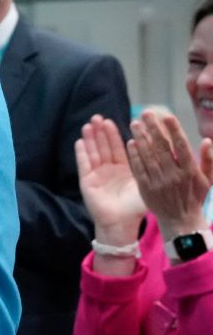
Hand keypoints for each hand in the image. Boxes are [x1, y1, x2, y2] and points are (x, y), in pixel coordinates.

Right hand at [75, 115, 144, 244]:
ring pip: (93, 152)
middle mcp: (109, 169)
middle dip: (100, 132)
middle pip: (103, 146)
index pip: (118, 148)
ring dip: (90, 139)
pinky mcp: (86, 181)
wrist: (121, 224)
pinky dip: (81, 153)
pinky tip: (80, 141)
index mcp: (124, 169)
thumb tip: (154, 152)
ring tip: (88, 125)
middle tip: (97, 117)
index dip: (114, 135)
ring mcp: (96, 174)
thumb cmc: (134, 208)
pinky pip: (83, 164)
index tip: (111, 121)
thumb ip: (146, 170)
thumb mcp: (144, 186)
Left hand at [126, 111, 210, 240]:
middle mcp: (174, 175)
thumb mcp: (208, 180)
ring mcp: (159, 182)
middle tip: (145, 113)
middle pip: (161, 148)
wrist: (180, 221)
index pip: (182, 147)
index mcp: (190, 171)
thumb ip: (208, 160)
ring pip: (148, 156)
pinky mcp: (146, 188)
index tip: (167, 115)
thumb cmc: (194, 197)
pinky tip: (131, 142)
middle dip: (153, 129)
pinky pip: (138, 168)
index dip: (174, 130)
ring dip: (141, 138)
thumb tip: (207, 141)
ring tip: (135, 124)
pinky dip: (134, 155)